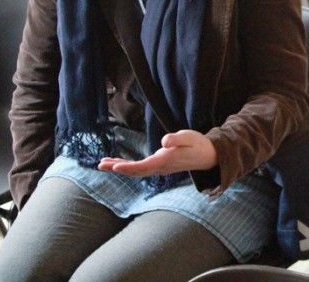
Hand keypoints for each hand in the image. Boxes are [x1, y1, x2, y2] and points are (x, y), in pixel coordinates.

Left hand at [98, 130, 216, 175]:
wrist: (207, 156)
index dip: (129, 167)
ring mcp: (159, 167)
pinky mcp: (158, 164)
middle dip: (118, 168)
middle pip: (135, 171)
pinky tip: (118, 163)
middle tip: (101, 165)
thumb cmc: (198, 144)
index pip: (144, 166)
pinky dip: (127, 166)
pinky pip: (139, 168)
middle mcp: (160, 167)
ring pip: (135, 170)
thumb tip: (164, 141)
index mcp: (166, 160)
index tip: (115, 167)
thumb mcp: (189, 137)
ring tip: (103, 164)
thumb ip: (177, 139)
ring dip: (119, 167)